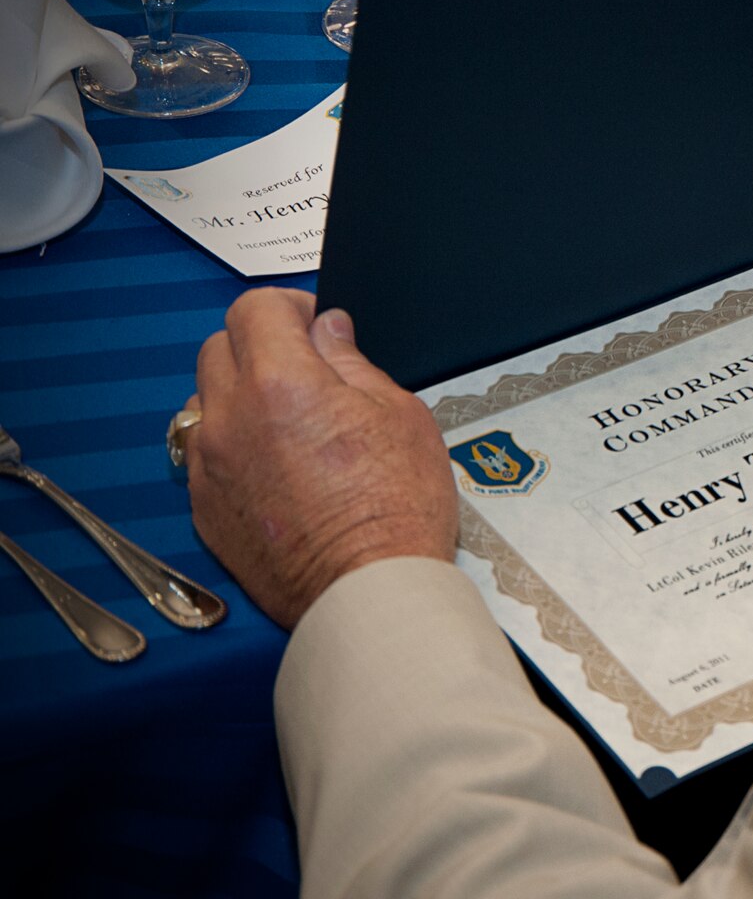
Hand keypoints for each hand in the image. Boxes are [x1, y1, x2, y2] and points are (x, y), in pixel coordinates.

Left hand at [182, 288, 459, 628]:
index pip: (255, 308)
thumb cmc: (397, 508)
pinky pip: (205, 454)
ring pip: (205, 401)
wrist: (369, 591)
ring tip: (289, 423)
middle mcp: (230, 417)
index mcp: (280, 382)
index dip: (290, 307)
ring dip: (240, 396)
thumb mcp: (401, 414)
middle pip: (218, 347)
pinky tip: (278, 468)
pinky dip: (233, 446)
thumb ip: (353, 362)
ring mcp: (209, 466)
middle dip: (259, 345)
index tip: (314, 326)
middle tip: (306, 369)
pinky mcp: (205, 508)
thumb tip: (327, 331)